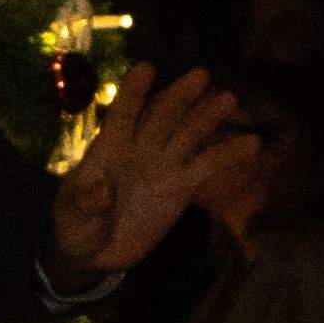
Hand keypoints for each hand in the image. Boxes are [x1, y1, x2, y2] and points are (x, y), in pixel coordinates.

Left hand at [51, 65, 270, 281]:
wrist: (96, 254)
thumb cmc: (76, 228)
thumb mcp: (71, 217)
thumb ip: (83, 201)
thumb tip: (100, 188)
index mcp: (107, 150)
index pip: (121, 116)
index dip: (133, 93)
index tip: (145, 68)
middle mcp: (139, 149)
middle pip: (161, 117)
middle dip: (178, 97)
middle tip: (200, 76)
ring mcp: (163, 164)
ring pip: (188, 133)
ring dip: (207, 116)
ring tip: (228, 98)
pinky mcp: (183, 184)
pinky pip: (208, 165)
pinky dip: (229, 154)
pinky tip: (252, 143)